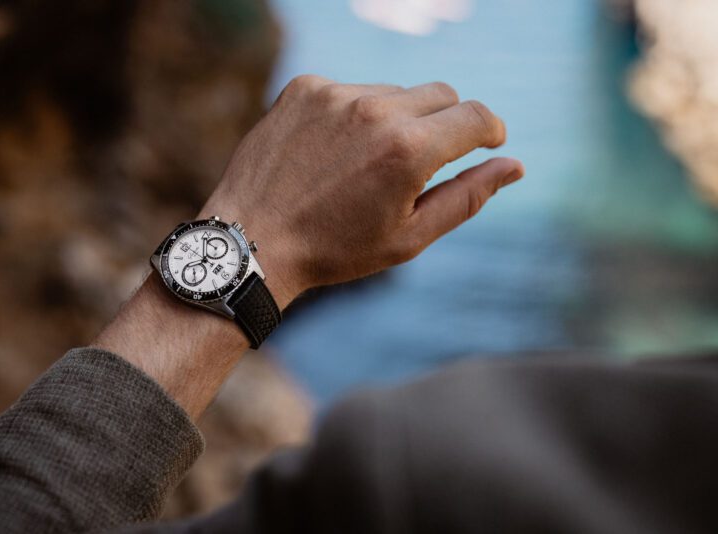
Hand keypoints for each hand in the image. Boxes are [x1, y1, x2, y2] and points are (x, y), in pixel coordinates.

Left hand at [200, 76, 523, 305]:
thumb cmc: (335, 249)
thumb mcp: (410, 237)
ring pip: (395, 92)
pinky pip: (351, 90)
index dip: (491, 129)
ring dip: (397, 120)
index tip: (489, 141)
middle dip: (446, 124)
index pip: (476, 115)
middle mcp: (375, 110)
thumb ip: (468, 197)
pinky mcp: (305, 88)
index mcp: (409, 150)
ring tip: (366, 166)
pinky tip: (333, 153)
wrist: (254, 240)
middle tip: (423, 162)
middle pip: (441, 94)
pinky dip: (355, 114)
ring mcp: (336, 94)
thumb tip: (514, 166)